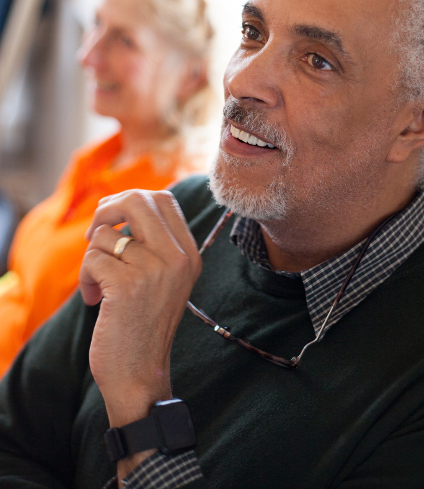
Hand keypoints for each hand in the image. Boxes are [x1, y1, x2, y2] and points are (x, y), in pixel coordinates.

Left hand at [79, 190, 200, 430]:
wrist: (141, 373)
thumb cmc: (145, 324)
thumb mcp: (165, 279)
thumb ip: (155, 243)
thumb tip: (119, 205)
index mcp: (190, 254)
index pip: (164, 199)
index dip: (130, 200)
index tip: (114, 220)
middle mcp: (178, 258)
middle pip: (137, 200)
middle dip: (106, 210)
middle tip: (96, 233)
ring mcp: (155, 270)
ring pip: (106, 234)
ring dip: (92, 257)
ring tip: (99, 283)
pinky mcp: (127, 285)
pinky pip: (92, 258)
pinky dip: (85, 278)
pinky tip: (95, 299)